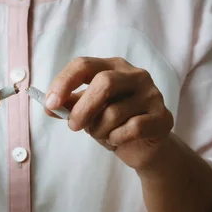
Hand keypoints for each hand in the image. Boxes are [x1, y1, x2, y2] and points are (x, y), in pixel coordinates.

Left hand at [46, 57, 173, 169]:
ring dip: (99, 130)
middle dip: (83, 109)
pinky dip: (116, 138)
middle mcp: (135, 75)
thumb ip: (70, 105)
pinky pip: (132, 128)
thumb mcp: (88, 111)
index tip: (50, 104)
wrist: (144, 147)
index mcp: (112, 67)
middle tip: (73, 127)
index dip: (64, 83)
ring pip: (115, 112)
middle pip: (104, 83)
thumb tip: (49, 107)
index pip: (84, 65)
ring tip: (102, 135)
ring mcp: (152, 94)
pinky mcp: (163, 117)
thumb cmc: (112, 123)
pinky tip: (117, 140)